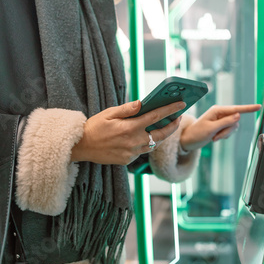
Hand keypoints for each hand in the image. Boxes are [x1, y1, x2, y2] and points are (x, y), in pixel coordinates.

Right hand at [71, 100, 185, 164]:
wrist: (81, 147)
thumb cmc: (94, 126)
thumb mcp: (109, 113)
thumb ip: (128, 109)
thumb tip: (143, 103)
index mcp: (130, 127)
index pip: (156, 117)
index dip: (171, 110)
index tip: (181, 105)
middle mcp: (134, 141)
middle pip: (161, 134)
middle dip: (173, 125)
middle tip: (178, 117)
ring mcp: (132, 153)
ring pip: (154, 144)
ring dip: (162, 135)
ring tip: (166, 126)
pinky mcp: (128, 160)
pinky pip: (142, 151)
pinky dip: (147, 143)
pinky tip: (147, 135)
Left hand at [180, 104, 261, 151]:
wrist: (188, 140)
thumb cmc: (197, 133)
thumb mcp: (211, 129)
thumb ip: (225, 122)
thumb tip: (239, 116)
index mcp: (217, 110)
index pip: (236, 109)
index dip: (248, 108)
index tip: (259, 106)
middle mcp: (220, 113)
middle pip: (235, 121)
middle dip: (228, 131)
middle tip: (216, 137)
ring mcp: (221, 120)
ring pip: (233, 127)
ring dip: (225, 135)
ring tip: (214, 138)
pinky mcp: (221, 126)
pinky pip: (229, 131)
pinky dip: (224, 136)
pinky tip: (214, 138)